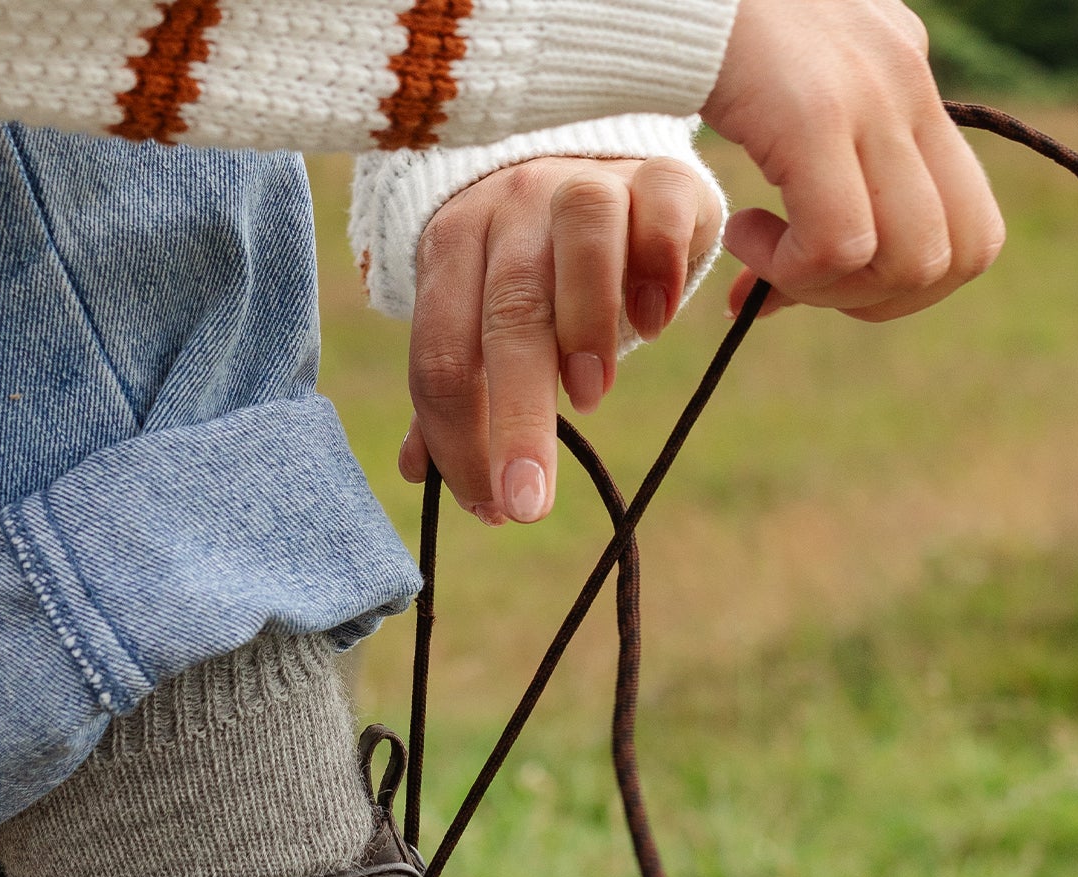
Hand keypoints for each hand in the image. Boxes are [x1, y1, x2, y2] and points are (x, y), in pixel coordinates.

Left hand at [401, 155, 720, 525]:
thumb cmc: (540, 268)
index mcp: (455, 246)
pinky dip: (660, 267)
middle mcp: (513, 204)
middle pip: (509, 310)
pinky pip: (662, 209)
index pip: (442, 353)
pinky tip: (652, 322)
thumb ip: (457, 390)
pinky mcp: (660, 176)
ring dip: (586, 326)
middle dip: (517, 418)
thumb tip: (416, 472)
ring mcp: (586, 180)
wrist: (598, 167)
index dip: (459, 440)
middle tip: (528, 503)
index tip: (493, 508)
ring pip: (582, 233)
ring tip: (589, 398)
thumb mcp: (484, 320)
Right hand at [704, 0, 1004, 322]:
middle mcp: (910, 84)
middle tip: (803, 278)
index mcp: (913, 77)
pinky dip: (788, 268)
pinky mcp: (817, 115)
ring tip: (763, 252)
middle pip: (960, 255)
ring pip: (910, 261)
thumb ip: (834, 148)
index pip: (975, 227)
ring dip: (830, 288)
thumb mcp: (801, 81)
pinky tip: (739, 231)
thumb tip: (834, 251)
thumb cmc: (713, 28)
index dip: (912, 283)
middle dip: (878, 300)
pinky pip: (839, 245)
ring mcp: (873, 97)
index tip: (838, 276)